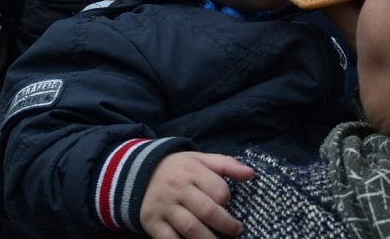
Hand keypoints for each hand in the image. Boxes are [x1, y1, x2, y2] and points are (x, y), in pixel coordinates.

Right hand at [140, 152, 254, 238]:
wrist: (139, 173)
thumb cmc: (179, 169)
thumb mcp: (200, 159)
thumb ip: (226, 164)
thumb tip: (251, 173)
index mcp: (191, 171)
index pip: (218, 190)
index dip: (227, 200)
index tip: (229, 205)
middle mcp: (177, 188)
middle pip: (207, 211)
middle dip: (227, 225)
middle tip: (236, 231)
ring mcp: (164, 207)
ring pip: (191, 228)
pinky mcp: (152, 222)